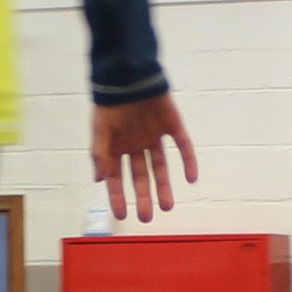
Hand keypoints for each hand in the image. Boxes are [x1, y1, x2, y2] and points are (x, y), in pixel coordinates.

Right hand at [92, 94, 198, 223]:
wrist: (127, 73)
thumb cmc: (110, 102)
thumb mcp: (100, 129)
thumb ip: (100, 154)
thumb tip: (99, 180)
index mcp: (117, 147)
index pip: (117, 178)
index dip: (119, 197)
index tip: (122, 215)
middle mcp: (136, 145)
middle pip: (140, 176)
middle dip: (143, 197)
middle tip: (147, 217)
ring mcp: (154, 136)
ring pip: (160, 166)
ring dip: (164, 186)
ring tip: (167, 207)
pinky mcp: (172, 125)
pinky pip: (183, 146)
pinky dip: (188, 161)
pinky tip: (192, 179)